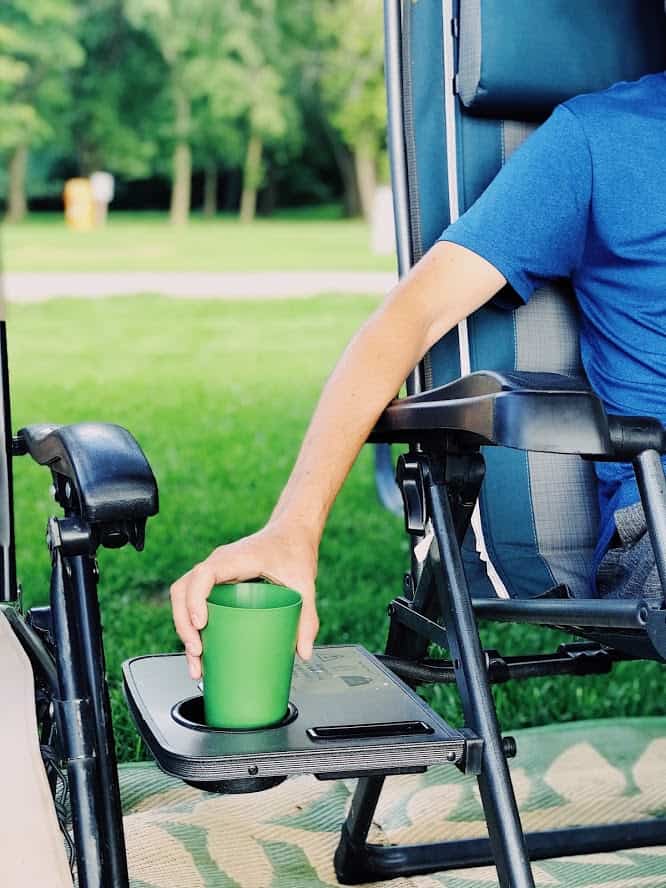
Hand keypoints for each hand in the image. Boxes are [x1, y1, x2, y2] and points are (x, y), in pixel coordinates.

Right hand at [170, 521, 318, 678]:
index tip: (201, 624)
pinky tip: (202, 650)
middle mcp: (218, 564)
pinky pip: (195, 601)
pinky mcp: (218, 583)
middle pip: (183, 590)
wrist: (292, 532)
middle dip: (184, 624)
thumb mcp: (305, 583)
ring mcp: (215, 573)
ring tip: (197, 661)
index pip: (203, 574)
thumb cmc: (294, 549)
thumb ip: (307, 617)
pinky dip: (193, 625)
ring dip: (184, 628)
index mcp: (234, 558)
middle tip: (198, 652)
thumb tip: (304, 652)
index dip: (195, 599)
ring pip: (184, 597)